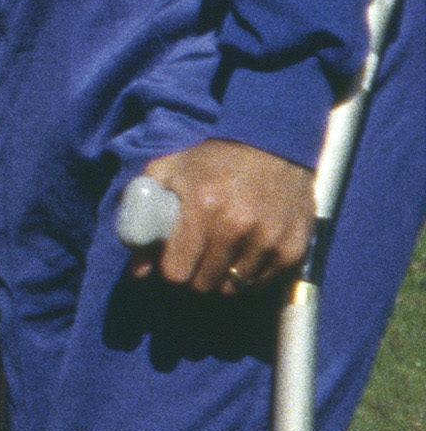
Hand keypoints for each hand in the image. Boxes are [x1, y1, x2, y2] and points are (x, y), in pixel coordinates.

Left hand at [131, 135, 317, 298]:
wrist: (272, 144)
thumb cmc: (210, 160)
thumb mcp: (166, 174)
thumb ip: (142, 218)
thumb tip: (138, 271)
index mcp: (201, 208)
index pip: (176, 272)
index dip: (171, 267)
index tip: (173, 259)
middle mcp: (237, 226)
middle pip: (203, 283)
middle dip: (195, 272)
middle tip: (198, 254)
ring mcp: (268, 238)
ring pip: (233, 286)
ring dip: (223, 275)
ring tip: (222, 250)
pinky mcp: (292, 246)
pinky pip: (261, 281)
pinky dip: (251, 274)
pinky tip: (245, 251)